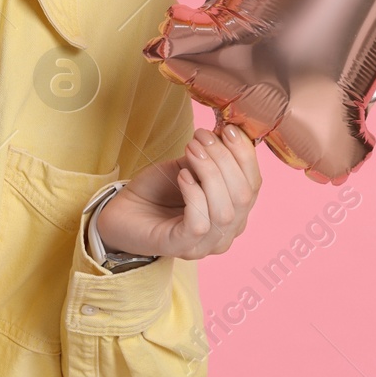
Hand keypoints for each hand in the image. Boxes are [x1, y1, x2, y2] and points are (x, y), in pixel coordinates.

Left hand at [96, 123, 261, 260]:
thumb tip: (228, 132)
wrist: (121, 211)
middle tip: (202, 137)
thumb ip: (210, 157)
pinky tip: (183, 176)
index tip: (227, 129)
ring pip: (225, 211)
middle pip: (244, 197)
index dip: (245, 155)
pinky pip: (200, 224)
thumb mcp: (188, 166)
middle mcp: (226, 233)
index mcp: (234, 213)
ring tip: (191, 150)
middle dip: (225, 160)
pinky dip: (194, 194)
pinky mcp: (181, 247)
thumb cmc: (157, 191)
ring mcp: (205, 244)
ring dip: (209, 172)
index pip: (254, 185)